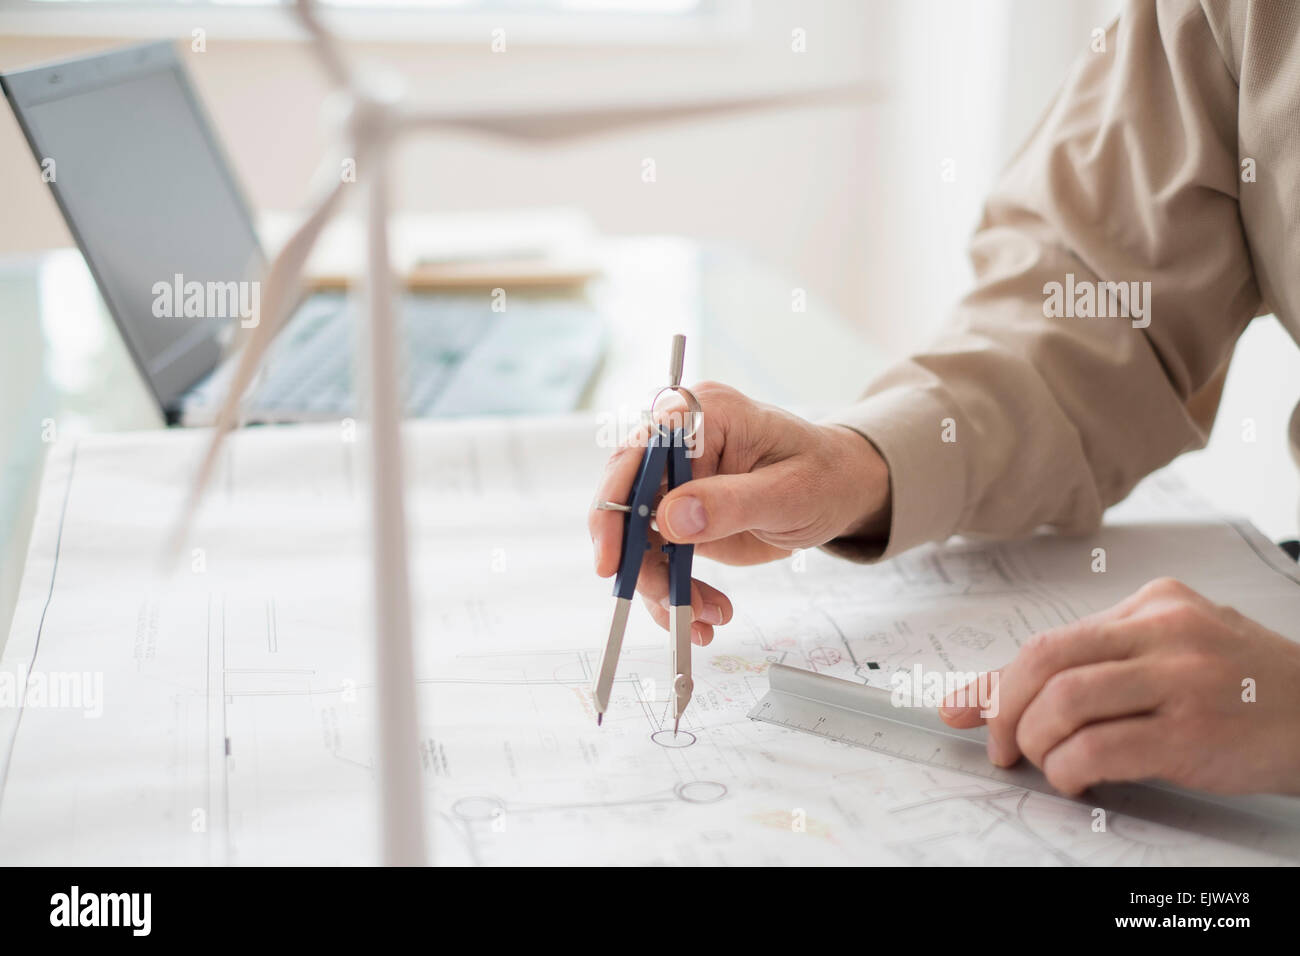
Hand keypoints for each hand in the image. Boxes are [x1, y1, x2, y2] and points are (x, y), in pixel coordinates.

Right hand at [588, 382, 890, 645]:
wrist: (840, 492)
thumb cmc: (824, 477)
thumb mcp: (789, 493)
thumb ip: (731, 503)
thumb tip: (671, 518)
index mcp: (703, 416)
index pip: (637, 454)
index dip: (615, 504)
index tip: (612, 557)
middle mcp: (677, 443)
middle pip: (625, 500)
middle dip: (639, 559)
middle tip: (668, 601)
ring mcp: (675, 480)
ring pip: (637, 538)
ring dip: (663, 585)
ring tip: (705, 615)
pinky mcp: (679, 514)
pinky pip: (658, 556)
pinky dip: (674, 591)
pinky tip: (705, 612)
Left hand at [941, 577, 1299, 795]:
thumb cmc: (1244, 689)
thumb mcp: (1170, 654)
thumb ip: (1093, 666)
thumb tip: (991, 697)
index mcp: (1153, 605)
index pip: (1051, 641)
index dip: (998, 683)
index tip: (961, 711)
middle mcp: (1164, 631)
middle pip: (1045, 660)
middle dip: (1007, 710)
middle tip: (1003, 747)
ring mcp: (1181, 679)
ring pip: (1065, 701)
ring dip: (1038, 743)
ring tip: (1047, 765)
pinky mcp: (1194, 731)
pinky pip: (1101, 748)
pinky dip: (1070, 769)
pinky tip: (1077, 780)